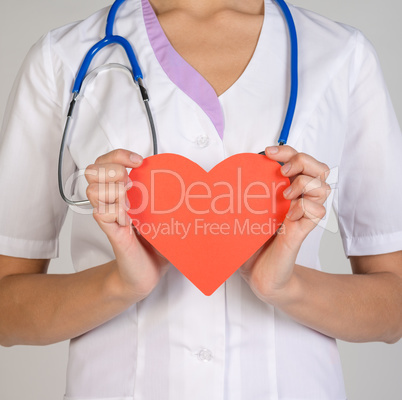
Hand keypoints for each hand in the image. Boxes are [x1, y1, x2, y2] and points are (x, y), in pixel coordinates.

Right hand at [85, 149, 168, 300]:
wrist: (145, 275)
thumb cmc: (155, 245)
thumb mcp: (163, 214)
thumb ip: (167, 197)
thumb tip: (193, 182)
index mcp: (123, 194)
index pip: (107, 163)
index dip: (118, 155)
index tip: (138, 161)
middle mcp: (113, 203)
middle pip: (93, 171)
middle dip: (111, 169)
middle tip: (128, 180)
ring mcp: (110, 218)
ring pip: (93, 191)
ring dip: (112, 190)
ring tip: (128, 200)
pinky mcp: (113, 234)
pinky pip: (102, 215)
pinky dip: (115, 210)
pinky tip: (128, 217)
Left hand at [239, 145, 330, 303]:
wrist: (257, 274)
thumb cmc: (250, 243)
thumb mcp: (242, 213)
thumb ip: (238, 194)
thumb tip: (209, 179)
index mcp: (284, 192)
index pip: (297, 160)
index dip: (287, 151)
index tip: (269, 152)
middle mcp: (297, 200)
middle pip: (319, 168)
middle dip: (302, 161)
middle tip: (283, 172)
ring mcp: (302, 215)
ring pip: (322, 186)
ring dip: (304, 183)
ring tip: (285, 196)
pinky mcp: (302, 231)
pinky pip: (316, 210)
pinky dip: (304, 207)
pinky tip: (288, 216)